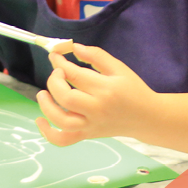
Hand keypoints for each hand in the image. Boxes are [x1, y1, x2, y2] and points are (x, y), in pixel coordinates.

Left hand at [35, 44, 158, 145]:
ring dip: (46, 105)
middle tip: (57, 73)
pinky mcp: (87, 135)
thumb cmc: (133, 90)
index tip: (54, 55)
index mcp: (106, 89)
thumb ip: (96, 55)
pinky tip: (41, 120)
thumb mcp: (119, 68)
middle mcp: (97, 109)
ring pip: (61, 120)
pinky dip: (48, 133)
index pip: (75, 74)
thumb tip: (73, 47)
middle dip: (54, 81)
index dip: (60, 63)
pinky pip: (63, 140)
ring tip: (43, 94)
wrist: (147, 118)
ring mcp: (91, 125)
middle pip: (66, 97)